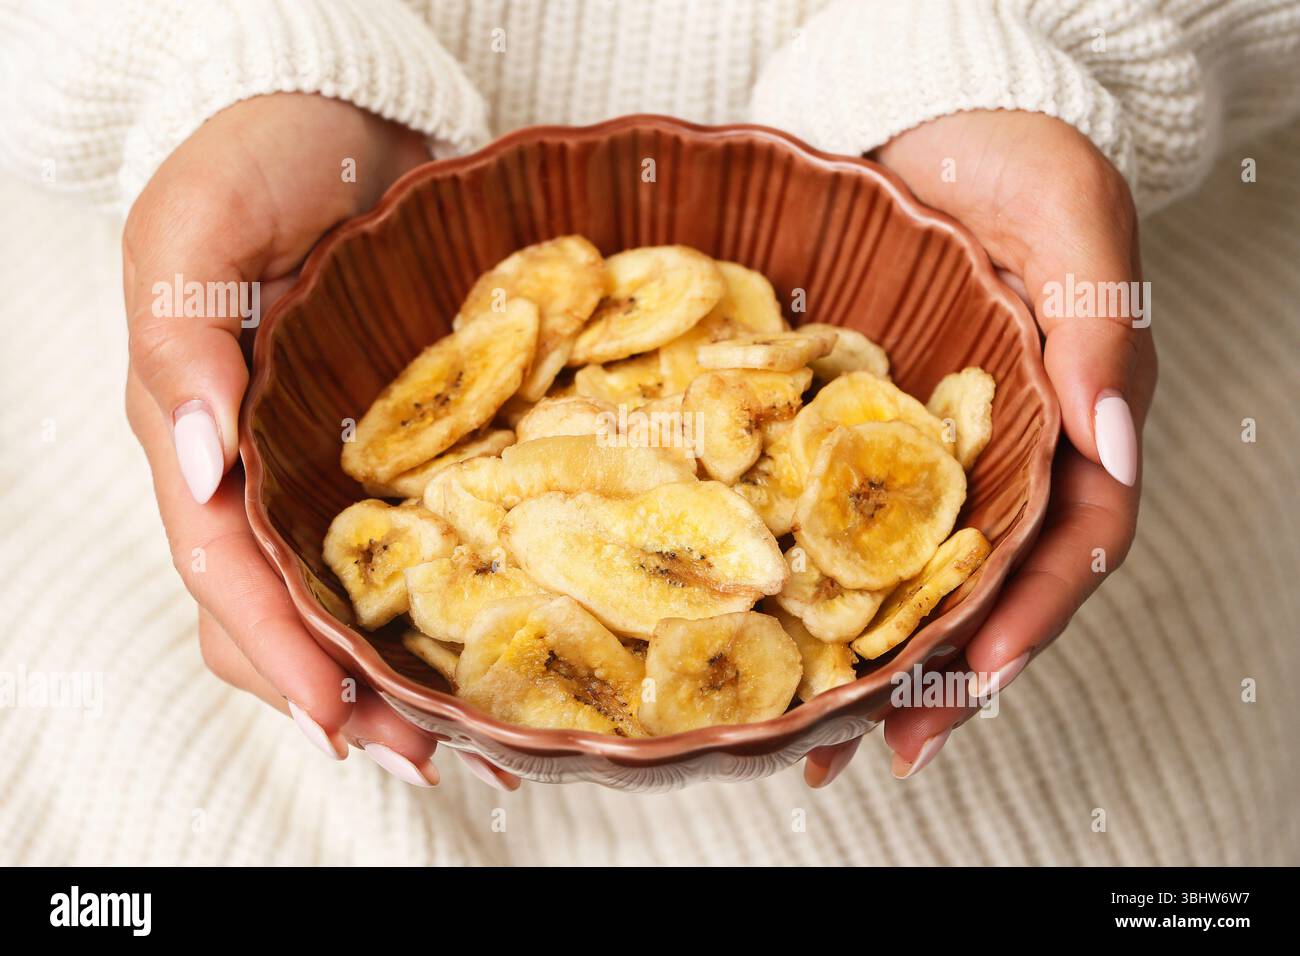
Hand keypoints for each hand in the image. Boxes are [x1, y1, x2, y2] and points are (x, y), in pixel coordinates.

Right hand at [123, 92, 517, 790]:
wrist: (338, 117)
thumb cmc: (254, 158)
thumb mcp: (190, 231)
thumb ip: (179, 347)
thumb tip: (194, 468)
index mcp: (194, 436)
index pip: (222, 570)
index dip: (275, 648)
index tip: (336, 713)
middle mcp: (256, 470)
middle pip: (275, 615)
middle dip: (336, 697)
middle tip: (420, 755)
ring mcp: (322, 465)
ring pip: (336, 600)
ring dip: (387, 680)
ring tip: (463, 741)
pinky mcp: (389, 449)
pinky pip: (400, 545)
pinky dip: (431, 609)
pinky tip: (481, 650)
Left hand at [805, 110, 1156, 786]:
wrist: (932, 125)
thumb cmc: (1019, 163)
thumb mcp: (1075, 225)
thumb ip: (1102, 331)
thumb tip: (1112, 442)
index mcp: (1076, 426)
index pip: (1070, 545)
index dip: (1030, 617)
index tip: (976, 676)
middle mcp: (1006, 459)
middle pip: (985, 591)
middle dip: (939, 679)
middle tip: (881, 748)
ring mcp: (931, 455)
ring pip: (910, 578)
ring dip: (871, 660)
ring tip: (817, 738)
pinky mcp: (860, 437)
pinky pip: (838, 520)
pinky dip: (815, 583)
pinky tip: (774, 635)